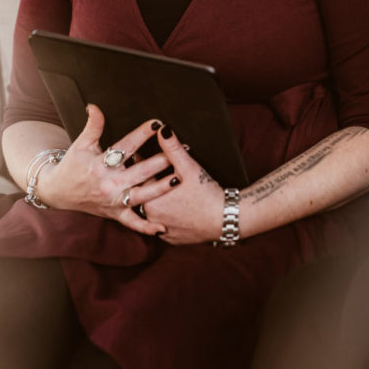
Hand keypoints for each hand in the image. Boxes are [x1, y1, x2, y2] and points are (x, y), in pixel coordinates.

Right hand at [37, 104, 179, 233]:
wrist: (58, 193)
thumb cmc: (72, 165)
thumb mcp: (80, 144)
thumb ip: (93, 125)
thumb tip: (94, 105)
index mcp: (100, 165)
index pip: (125, 147)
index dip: (142, 134)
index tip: (158, 124)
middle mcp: (109, 184)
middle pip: (139, 172)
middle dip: (161, 161)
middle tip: (182, 150)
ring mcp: (113, 201)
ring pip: (141, 196)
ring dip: (161, 188)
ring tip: (179, 177)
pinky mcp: (115, 214)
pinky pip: (132, 223)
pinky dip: (146, 227)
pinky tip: (163, 228)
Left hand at [123, 124, 224, 244]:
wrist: (226, 220)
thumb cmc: (207, 194)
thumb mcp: (189, 168)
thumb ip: (173, 148)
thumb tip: (162, 129)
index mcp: (151, 199)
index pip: (142, 177)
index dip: (146, 165)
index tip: (146, 156)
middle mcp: (152, 218)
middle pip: (146, 195)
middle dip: (150, 183)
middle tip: (157, 171)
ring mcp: (161, 230)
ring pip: (154, 212)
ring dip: (157, 201)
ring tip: (166, 189)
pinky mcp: (172, 239)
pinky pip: (163, 226)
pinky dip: (166, 217)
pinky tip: (173, 208)